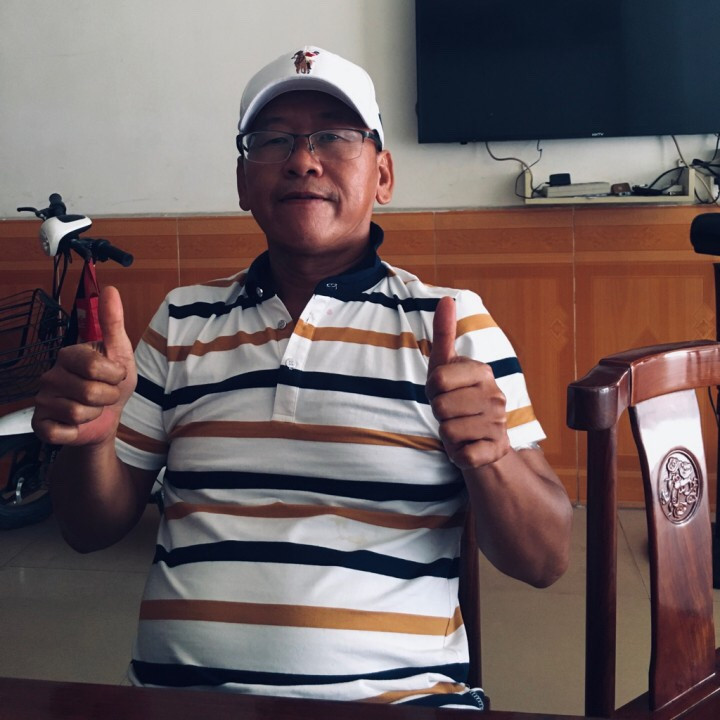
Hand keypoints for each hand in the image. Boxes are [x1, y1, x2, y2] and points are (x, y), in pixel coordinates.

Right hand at [32, 286, 136, 446]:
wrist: (108, 418)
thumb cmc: (112, 384)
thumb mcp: (120, 353)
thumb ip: (113, 323)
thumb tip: (110, 290)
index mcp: (69, 354)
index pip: (94, 366)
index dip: (113, 376)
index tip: (114, 375)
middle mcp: (51, 374)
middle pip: (89, 392)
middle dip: (107, 397)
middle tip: (105, 395)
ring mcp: (42, 399)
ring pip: (77, 413)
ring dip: (94, 414)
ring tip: (93, 408)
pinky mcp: (40, 424)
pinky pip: (60, 431)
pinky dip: (75, 431)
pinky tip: (76, 424)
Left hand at [426, 296, 509, 468]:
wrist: (484, 440)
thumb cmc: (458, 399)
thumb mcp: (446, 366)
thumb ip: (444, 333)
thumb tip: (447, 298)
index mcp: (483, 372)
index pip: (437, 380)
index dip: (432, 390)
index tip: (443, 391)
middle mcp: (496, 396)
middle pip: (441, 407)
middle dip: (439, 414)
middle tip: (452, 413)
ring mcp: (498, 424)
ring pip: (449, 432)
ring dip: (447, 434)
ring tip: (460, 429)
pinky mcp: (496, 451)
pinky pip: (462, 455)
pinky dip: (457, 454)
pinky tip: (467, 446)